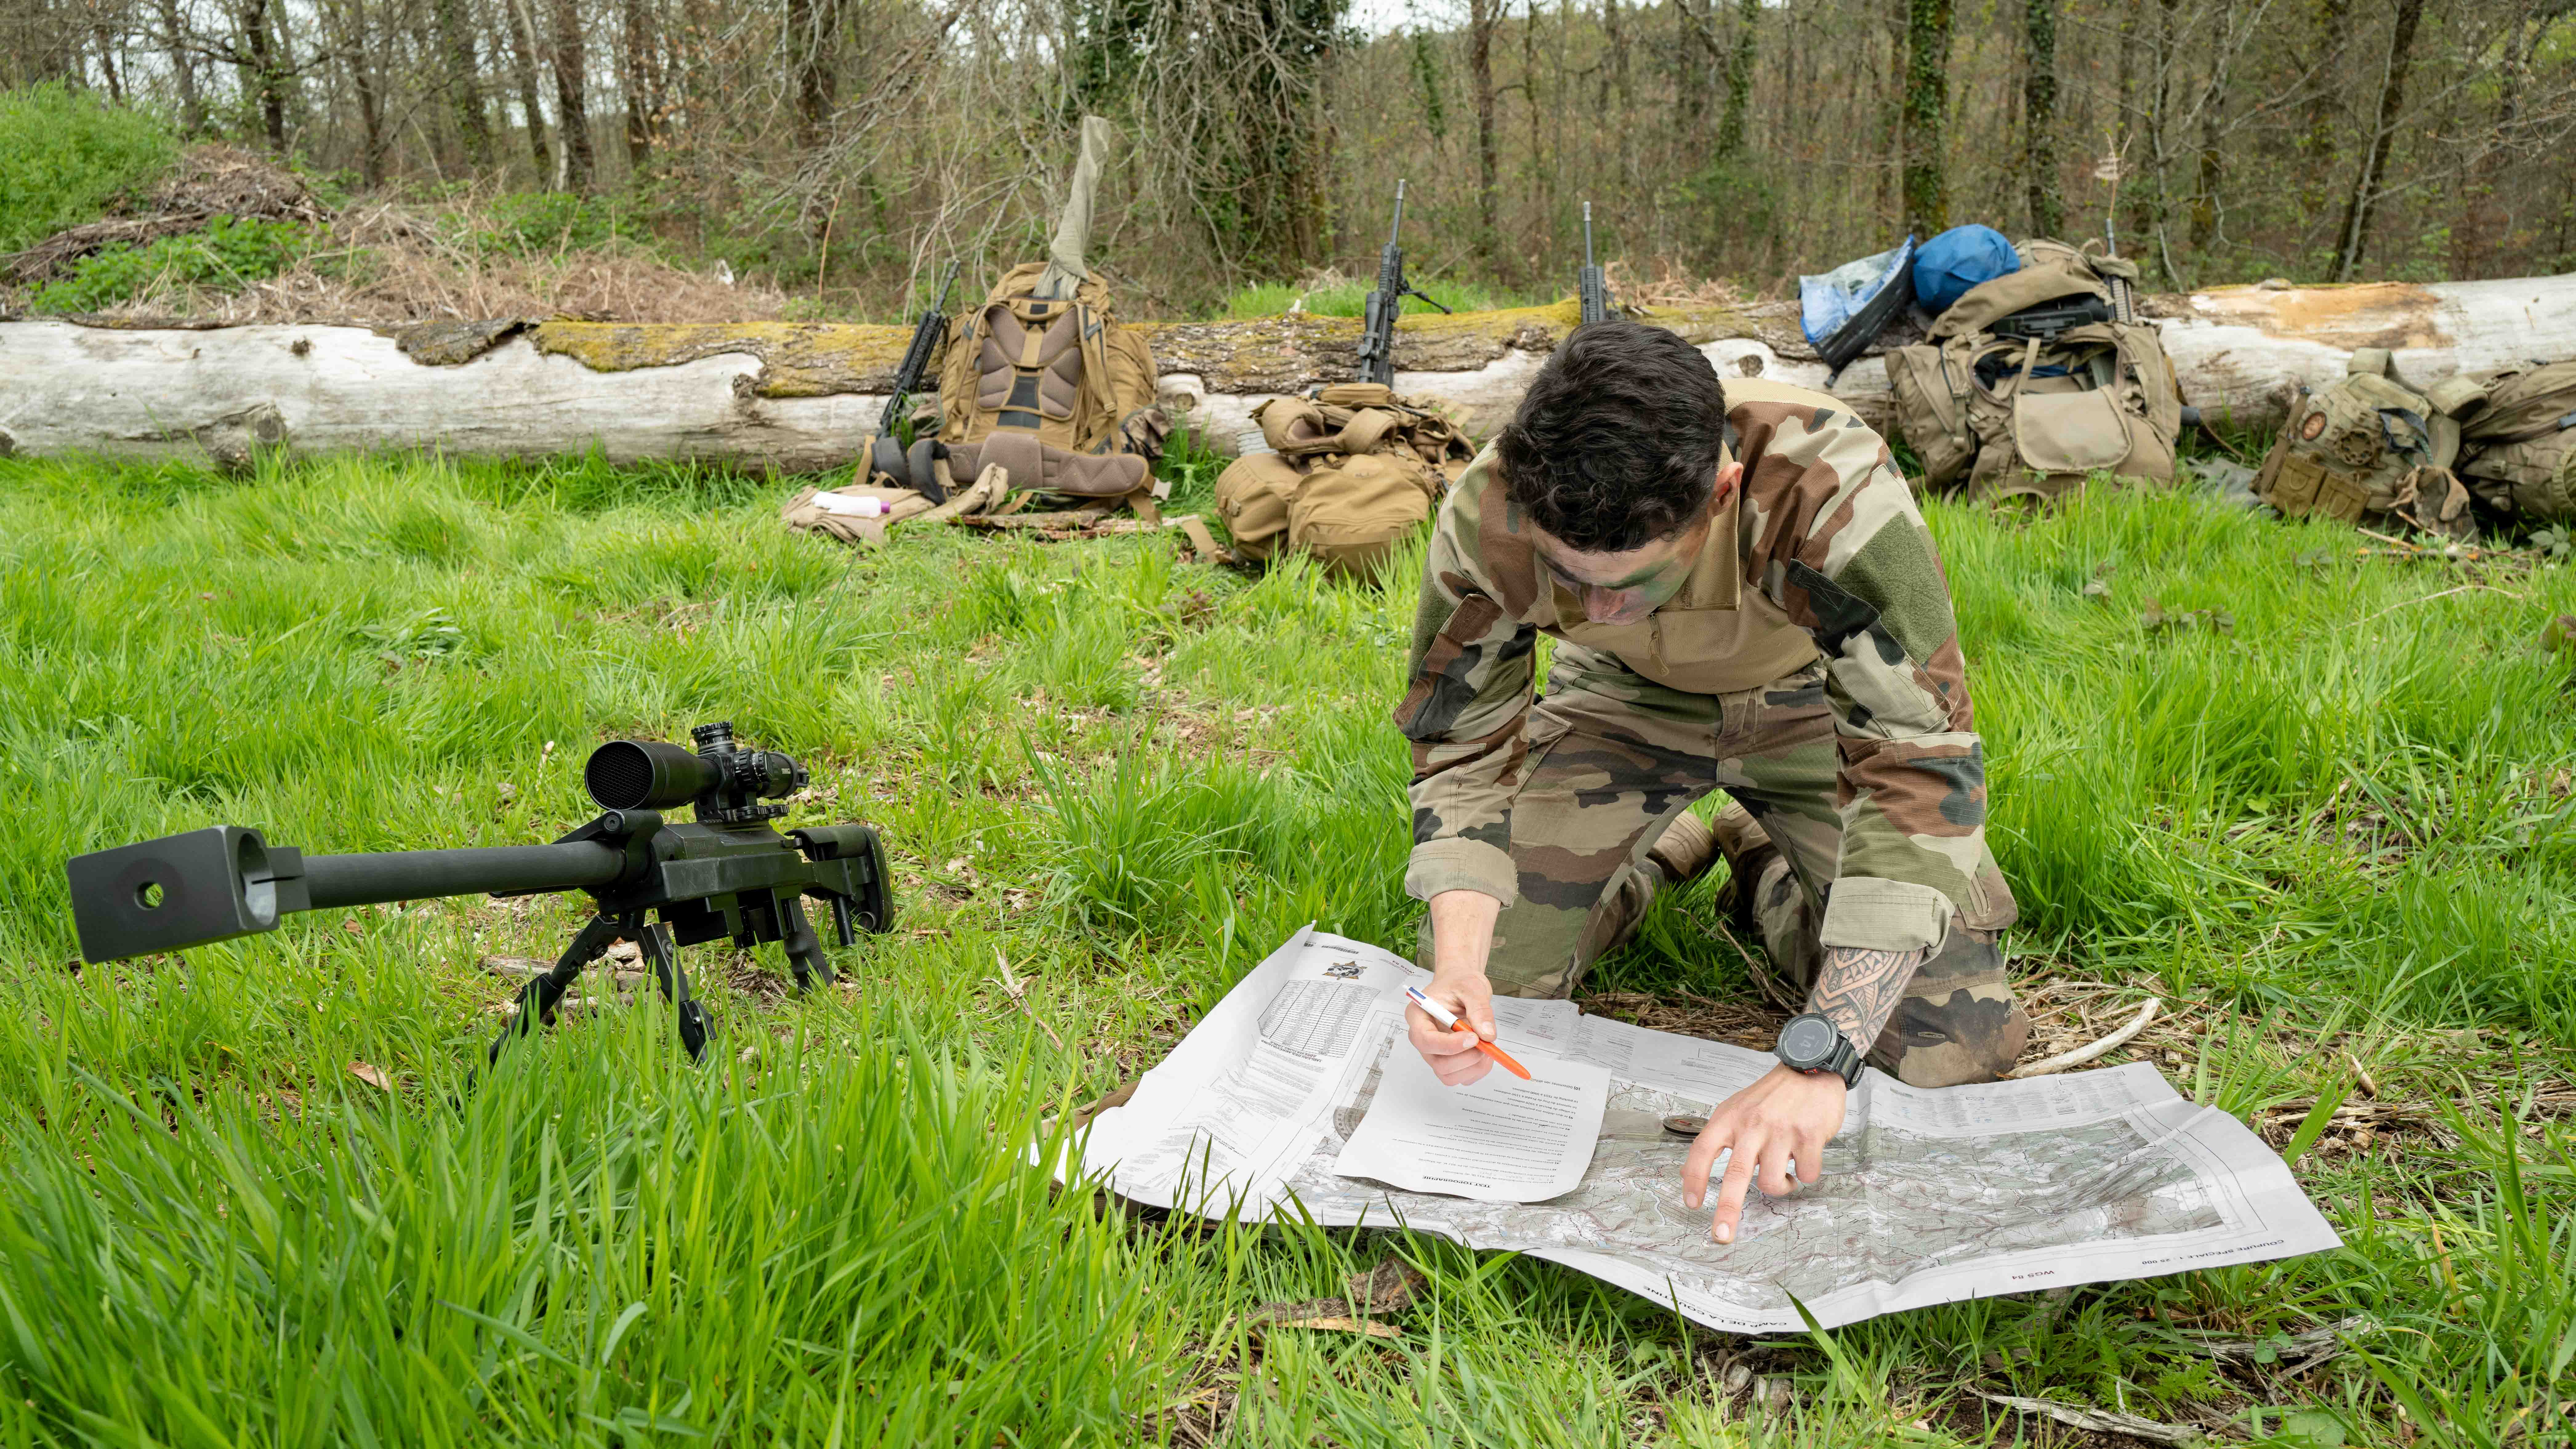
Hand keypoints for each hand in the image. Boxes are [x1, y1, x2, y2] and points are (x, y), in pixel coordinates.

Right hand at [1411, 890, 1501, 1085]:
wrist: (1462, 981)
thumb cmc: (1461, 979)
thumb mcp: (1473, 986)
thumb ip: (1480, 1008)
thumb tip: (1488, 1034)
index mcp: (1419, 1015)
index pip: (1427, 1041)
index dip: (1451, 1046)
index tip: (1475, 1039)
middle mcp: (1421, 1035)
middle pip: (1436, 1064)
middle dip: (1466, 1061)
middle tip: (1489, 1048)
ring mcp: (1433, 1050)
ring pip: (1447, 1075)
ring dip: (1472, 1069)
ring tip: (1491, 1051)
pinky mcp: (1446, 1058)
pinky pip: (1457, 1075)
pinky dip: (1474, 1071)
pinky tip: (1485, 1054)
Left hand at [1681, 1063, 1847, 1242]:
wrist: (1811, 1068)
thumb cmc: (1772, 1095)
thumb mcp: (1736, 1108)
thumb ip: (1716, 1138)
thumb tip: (1685, 1172)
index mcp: (1730, 1118)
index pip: (1702, 1149)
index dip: (1693, 1178)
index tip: (1691, 1203)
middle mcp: (1752, 1125)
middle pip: (1736, 1175)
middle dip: (1727, 1210)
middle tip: (1721, 1235)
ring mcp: (1781, 1131)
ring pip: (1772, 1182)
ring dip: (1779, 1187)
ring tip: (1783, 1173)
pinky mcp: (1809, 1136)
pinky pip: (1805, 1174)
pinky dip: (1805, 1174)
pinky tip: (1805, 1157)